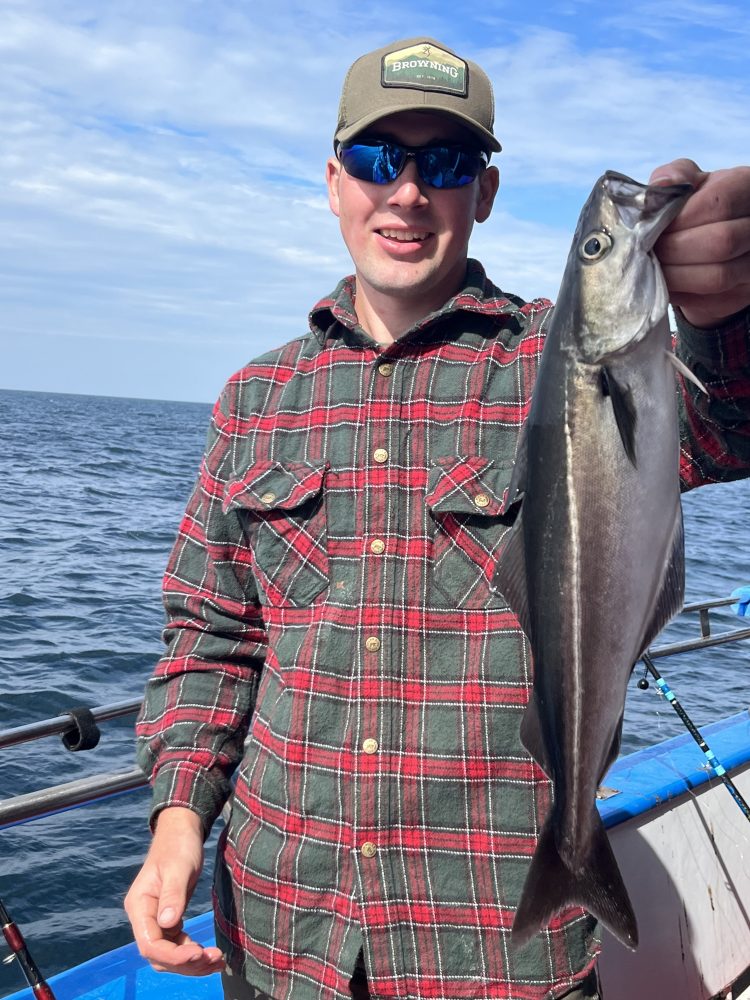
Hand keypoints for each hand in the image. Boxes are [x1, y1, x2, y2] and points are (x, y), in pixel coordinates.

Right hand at [124, 806, 224, 975]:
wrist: (182, 832)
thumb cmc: (178, 845)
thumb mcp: (179, 867)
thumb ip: (173, 894)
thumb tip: (167, 923)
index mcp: (139, 905)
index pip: (150, 944)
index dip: (173, 955)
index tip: (198, 953)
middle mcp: (144, 917)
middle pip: (159, 956)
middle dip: (185, 963)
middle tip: (214, 958)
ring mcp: (155, 920)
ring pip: (170, 955)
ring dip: (192, 963)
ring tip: (218, 959)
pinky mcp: (169, 919)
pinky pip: (178, 945)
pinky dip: (194, 954)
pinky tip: (212, 955)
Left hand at [649, 159, 749, 327]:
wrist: (709, 244)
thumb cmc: (695, 207)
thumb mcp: (687, 184)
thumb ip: (675, 177)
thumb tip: (661, 186)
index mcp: (747, 188)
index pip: (718, 205)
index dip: (679, 220)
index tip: (652, 227)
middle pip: (720, 243)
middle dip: (674, 249)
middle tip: (648, 250)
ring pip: (716, 276)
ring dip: (674, 275)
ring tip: (652, 266)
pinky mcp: (742, 294)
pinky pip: (708, 300)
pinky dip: (678, 292)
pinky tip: (662, 282)